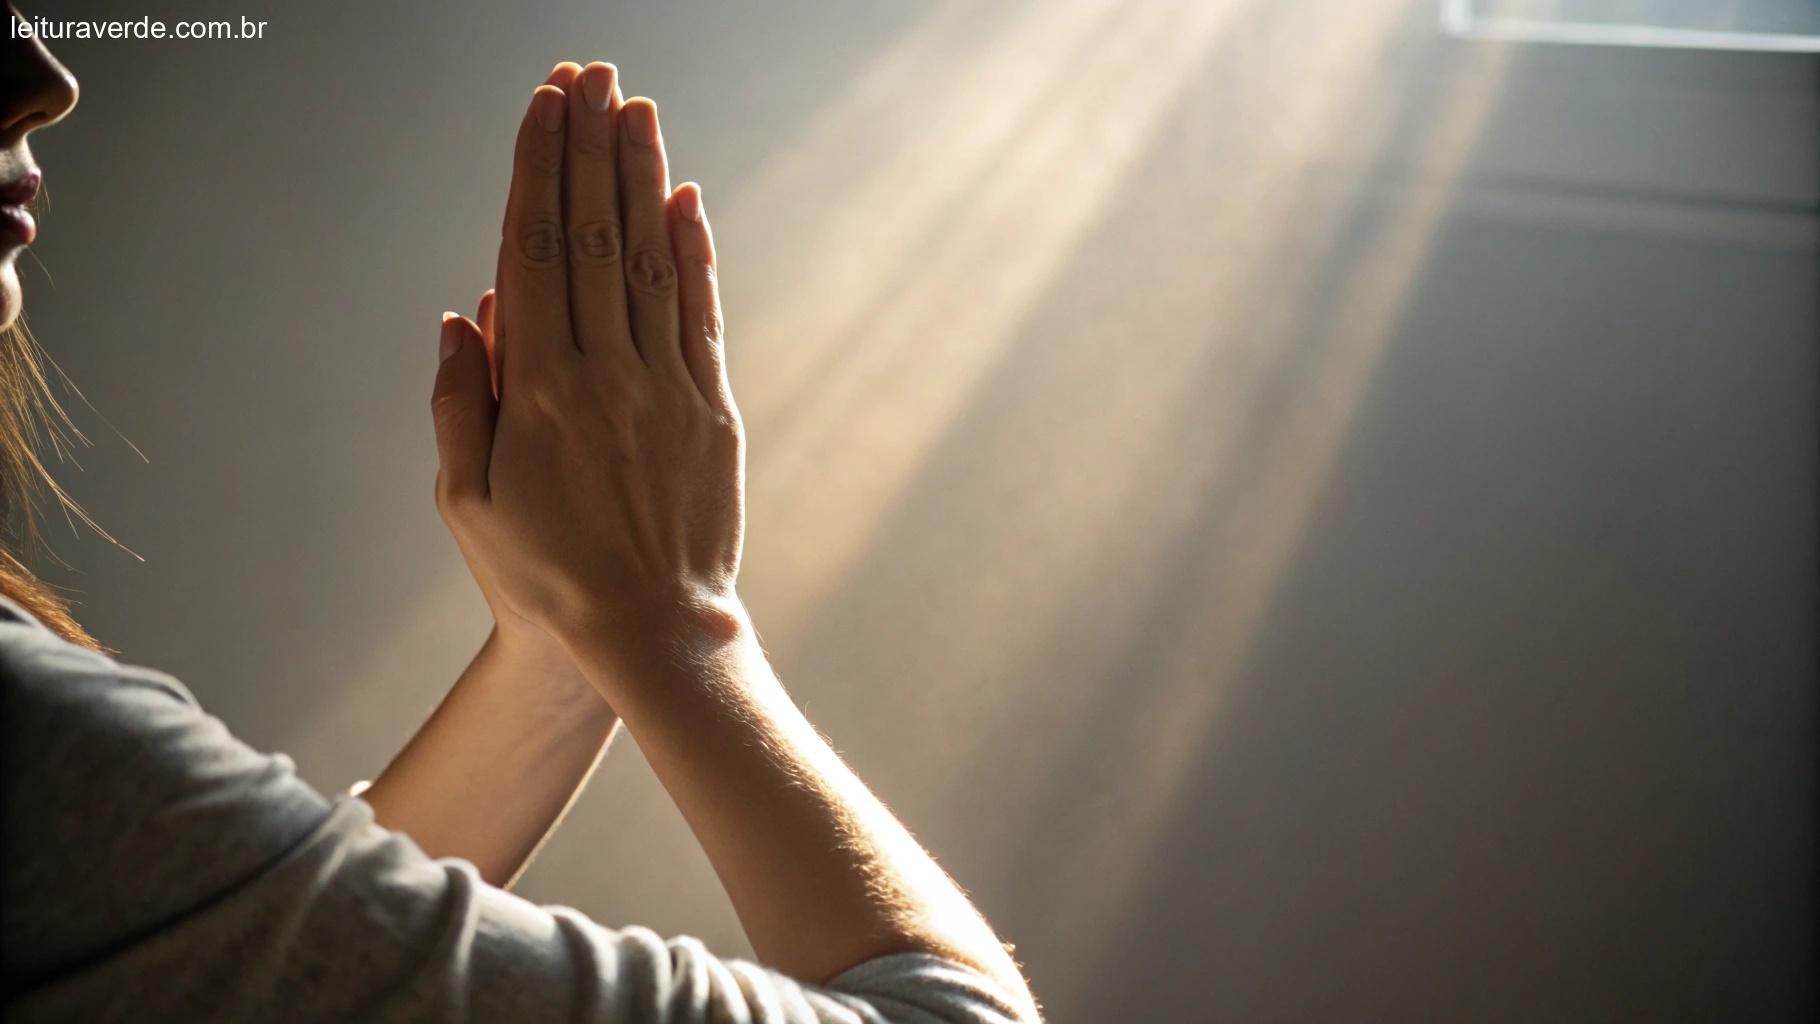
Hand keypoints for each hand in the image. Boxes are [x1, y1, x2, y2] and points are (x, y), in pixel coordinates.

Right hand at [431, 61, 743, 693]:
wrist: (649, 631)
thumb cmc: (546, 576)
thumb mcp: (468, 501)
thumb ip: (462, 401)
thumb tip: (466, 311)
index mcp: (539, 389)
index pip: (538, 250)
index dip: (539, 171)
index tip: (543, 106)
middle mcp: (606, 373)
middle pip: (596, 235)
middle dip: (589, 147)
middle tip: (588, 75)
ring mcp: (666, 387)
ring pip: (652, 260)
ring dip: (642, 178)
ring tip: (634, 109)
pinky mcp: (712, 411)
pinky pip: (700, 315)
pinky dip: (695, 253)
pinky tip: (686, 199)